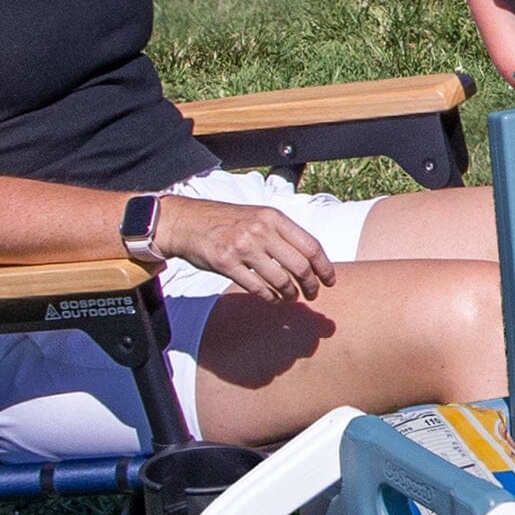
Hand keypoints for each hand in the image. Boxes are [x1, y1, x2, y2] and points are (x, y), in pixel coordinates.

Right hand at [154, 194, 333, 302]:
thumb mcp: (257, 216)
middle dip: (311, 286)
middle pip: (300, 267)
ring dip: (290, 295)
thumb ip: (282, 234)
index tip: (329, 281)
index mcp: (273, 217)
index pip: (311, 246)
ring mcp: (243, 247)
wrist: (185, 221)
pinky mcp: (226, 263)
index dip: (325, 268)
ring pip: (281, 281)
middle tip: (312, 295)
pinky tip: (272, 298)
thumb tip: (311, 259)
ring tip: (291, 298)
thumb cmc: (225, 221)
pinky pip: (258, 288)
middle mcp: (260, 230)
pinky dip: (270, 297)